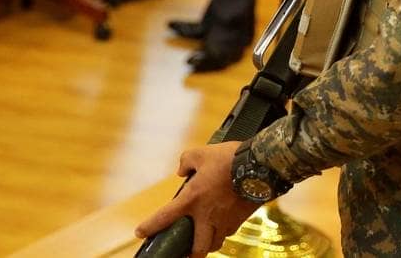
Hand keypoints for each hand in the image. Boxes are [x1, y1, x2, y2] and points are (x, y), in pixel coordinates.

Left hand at [134, 141, 256, 257]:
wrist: (260, 165)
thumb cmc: (229, 159)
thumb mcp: (201, 153)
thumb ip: (186, 161)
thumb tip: (182, 171)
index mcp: (192, 199)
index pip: (164, 217)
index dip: (150, 227)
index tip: (140, 233)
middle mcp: (207, 215)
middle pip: (198, 248)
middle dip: (191, 255)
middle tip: (186, 253)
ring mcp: (225, 220)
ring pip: (216, 243)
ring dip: (208, 244)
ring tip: (205, 241)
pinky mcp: (240, 219)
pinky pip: (230, 231)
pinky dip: (224, 231)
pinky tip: (223, 225)